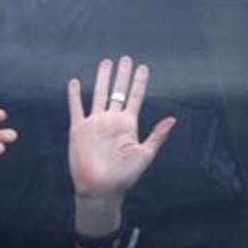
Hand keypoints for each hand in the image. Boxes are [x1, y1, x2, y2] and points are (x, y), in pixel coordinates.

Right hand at [68, 57, 174, 203]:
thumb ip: (156, 136)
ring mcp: (95, 123)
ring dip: (102, 79)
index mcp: (128, 125)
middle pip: (117, 92)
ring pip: (99, 95)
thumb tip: (172, 119)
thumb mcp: (144, 155)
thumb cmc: (124, 176)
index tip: (143, 67)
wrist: (100, 189)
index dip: (139, 83)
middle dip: (122, 76)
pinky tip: (75, 82)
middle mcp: (111, 120)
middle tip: (125, 59)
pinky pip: (76, 108)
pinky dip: (75, 95)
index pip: (134, 98)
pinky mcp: (79, 129)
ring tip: (106, 62)